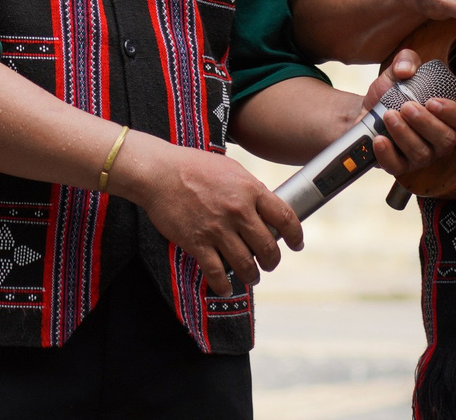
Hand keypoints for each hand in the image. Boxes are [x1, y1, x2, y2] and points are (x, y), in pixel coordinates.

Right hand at [117, 136, 302, 293]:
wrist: (159, 172)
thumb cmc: (193, 166)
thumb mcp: (230, 169)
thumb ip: (251, 189)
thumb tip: (266, 208)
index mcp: (250, 190)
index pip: (286, 218)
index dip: (295, 236)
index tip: (296, 244)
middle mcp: (238, 211)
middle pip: (268, 248)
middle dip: (272, 261)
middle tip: (269, 263)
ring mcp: (218, 229)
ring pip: (247, 265)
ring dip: (252, 276)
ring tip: (251, 277)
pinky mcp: (198, 243)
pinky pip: (217, 274)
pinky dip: (224, 286)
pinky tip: (226, 288)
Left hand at [363, 49, 455, 172]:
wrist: (364, 112)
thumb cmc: (389, 95)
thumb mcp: (395, 73)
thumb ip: (405, 61)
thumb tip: (406, 69)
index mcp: (446, 117)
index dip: (453, 113)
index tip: (433, 102)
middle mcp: (438, 140)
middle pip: (446, 140)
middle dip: (426, 123)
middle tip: (406, 106)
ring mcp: (421, 156)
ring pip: (422, 154)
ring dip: (405, 134)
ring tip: (388, 116)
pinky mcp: (400, 166)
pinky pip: (398, 167)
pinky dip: (388, 154)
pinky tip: (379, 139)